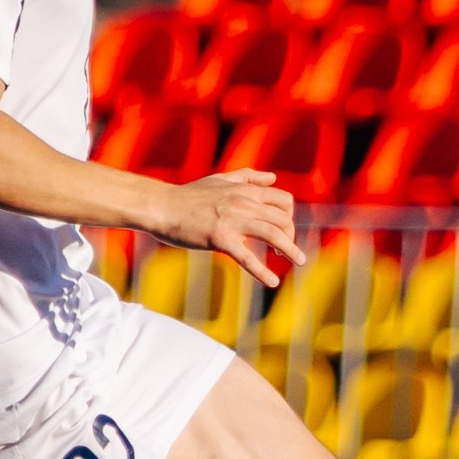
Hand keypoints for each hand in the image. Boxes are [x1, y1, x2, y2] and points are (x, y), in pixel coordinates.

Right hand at [154, 169, 305, 287]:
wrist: (160, 206)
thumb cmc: (187, 196)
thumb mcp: (220, 179)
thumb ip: (248, 177)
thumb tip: (272, 177)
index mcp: (245, 190)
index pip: (283, 200)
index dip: (289, 217)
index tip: (284, 231)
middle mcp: (243, 202)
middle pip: (283, 219)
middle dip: (290, 236)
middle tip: (285, 252)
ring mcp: (233, 220)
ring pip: (273, 235)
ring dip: (290, 250)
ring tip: (297, 261)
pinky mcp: (220, 238)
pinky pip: (247, 257)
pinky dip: (262, 272)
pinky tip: (273, 282)